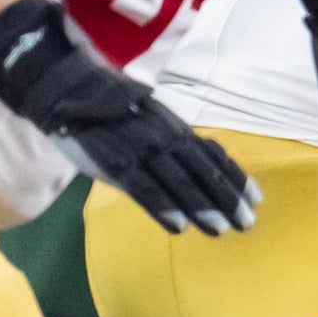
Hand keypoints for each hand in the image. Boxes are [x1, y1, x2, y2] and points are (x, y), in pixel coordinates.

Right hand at [0, 0, 257, 235]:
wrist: (62, 87)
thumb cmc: (104, 105)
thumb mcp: (144, 117)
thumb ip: (167, 139)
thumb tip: (193, 163)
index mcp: (170, 124)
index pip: (210, 152)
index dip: (234, 177)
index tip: (255, 200)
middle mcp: (161, 134)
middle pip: (201, 169)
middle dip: (226, 198)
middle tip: (247, 224)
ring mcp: (138, 147)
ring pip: (178, 180)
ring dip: (201, 206)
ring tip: (221, 230)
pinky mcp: (113, 160)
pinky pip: (142, 187)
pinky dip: (163, 207)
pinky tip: (179, 227)